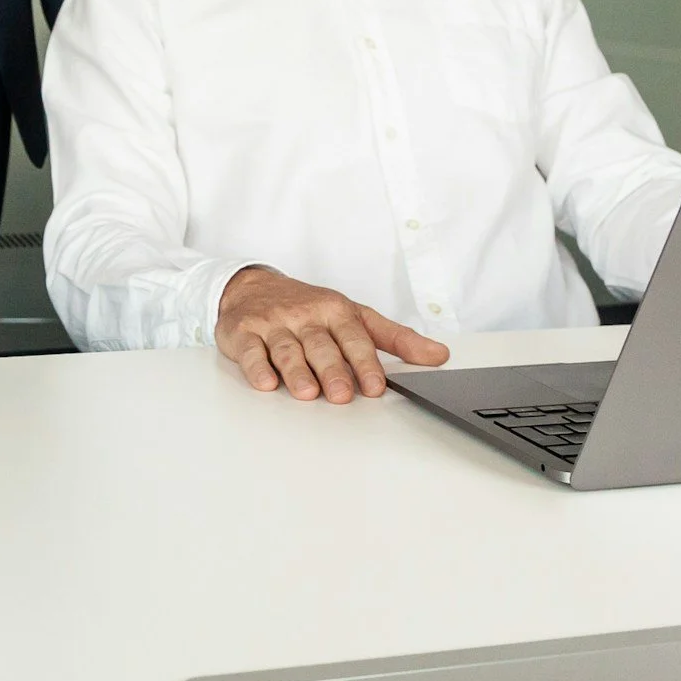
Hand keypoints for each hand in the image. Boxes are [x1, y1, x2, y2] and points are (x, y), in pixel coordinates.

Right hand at [214, 267, 449, 401]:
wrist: (251, 286)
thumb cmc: (309, 307)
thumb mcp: (355, 315)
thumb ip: (396, 338)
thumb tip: (438, 355)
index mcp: (334, 310)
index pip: (353, 337)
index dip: (365, 361)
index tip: (375, 386)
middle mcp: (304, 316)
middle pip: (320, 345)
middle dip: (332, 370)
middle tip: (341, 394)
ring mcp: (272, 324)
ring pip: (286, 349)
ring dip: (296, 371)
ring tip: (307, 393)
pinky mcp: (242, 333)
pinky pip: (249, 350)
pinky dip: (256, 366)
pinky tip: (265, 382)